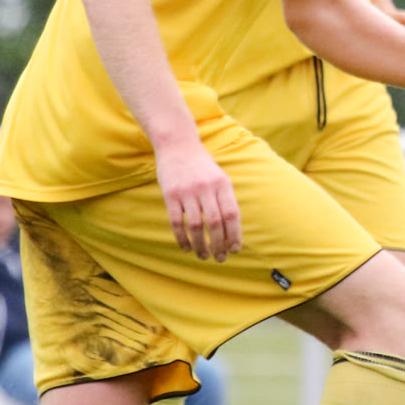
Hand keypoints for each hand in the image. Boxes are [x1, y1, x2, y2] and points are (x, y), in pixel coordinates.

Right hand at [154, 138, 241, 260]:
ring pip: (197, 225)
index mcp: (223, 185)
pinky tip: (186, 247)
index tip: (234, 250)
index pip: (232, 214)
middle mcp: (206, 188)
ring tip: (203, 256)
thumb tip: (233, 231)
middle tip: (219, 259)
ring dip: (201, 245)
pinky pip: (177, 222)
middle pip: (216, 223)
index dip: (235, 235)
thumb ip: (225, 200)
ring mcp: (187, 191)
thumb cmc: (202, 167)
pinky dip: (182, 238)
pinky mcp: (170, 195)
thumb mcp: (220, 178)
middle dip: (219, 245)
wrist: (178, 146)